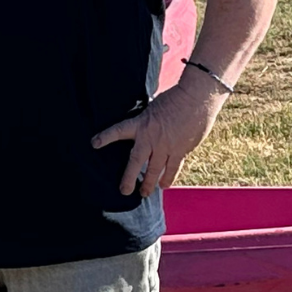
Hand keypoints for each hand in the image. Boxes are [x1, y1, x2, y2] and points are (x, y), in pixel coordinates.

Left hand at [90, 81, 228, 197]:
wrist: (196, 97)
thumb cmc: (176, 97)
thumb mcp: (154, 107)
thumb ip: (148, 121)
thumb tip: (145, 128)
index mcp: (141, 123)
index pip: (118, 130)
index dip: (106, 137)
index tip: (94, 143)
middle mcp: (151, 138)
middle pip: (136, 162)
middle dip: (129, 178)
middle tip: (125, 191)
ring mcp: (166, 146)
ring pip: (155, 170)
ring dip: (150, 183)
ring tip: (145, 193)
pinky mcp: (180, 150)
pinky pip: (173, 168)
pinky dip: (168, 178)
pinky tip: (165, 185)